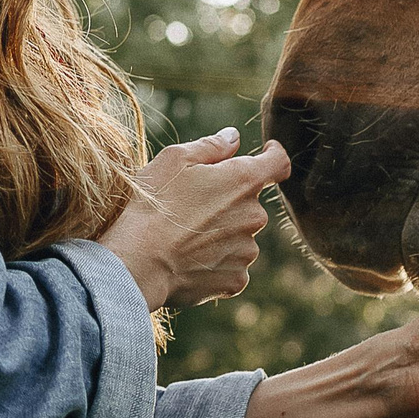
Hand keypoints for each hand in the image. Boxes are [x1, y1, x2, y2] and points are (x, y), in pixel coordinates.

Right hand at [98, 128, 285, 309]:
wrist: (140, 261)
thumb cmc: (155, 205)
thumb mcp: (175, 160)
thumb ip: (211, 146)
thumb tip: (233, 138)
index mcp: (243, 180)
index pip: (278, 163)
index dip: (273, 155)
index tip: (266, 152)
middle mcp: (254, 216)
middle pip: (251, 203)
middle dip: (230, 200)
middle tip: (193, 206)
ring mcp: (247, 251)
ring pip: (241, 235)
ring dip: (222, 233)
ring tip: (186, 237)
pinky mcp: (236, 279)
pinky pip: (232, 265)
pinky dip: (216, 262)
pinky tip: (190, 260)